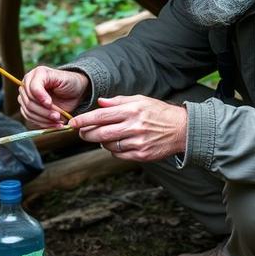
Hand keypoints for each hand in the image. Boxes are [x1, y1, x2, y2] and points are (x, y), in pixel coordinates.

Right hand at [18, 67, 89, 128]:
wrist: (74, 92)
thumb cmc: (70, 83)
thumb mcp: (63, 79)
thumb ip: (51, 83)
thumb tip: (44, 102)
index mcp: (36, 74)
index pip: (32, 88)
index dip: (40, 97)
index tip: (50, 104)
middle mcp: (28, 85)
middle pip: (28, 102)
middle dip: (44, 111)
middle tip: (57, 116)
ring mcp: (26, 97)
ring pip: (28, 112)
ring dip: (44, 119)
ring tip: (58, 120)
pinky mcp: (28, 108)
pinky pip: (30, 118)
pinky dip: (42, 123)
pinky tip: (54, 124)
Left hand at [69, 95, 186, 161]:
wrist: (182, 129)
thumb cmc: (158, 112)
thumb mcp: (140, 100)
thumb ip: (118, 101)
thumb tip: (100, 102)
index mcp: (132, 111)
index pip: (101, 116)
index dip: (84, 120)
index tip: (73, 123)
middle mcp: (134, 126)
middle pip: (101, 133)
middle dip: (86, 133)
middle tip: (80, 132)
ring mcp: (138, 142)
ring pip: (108, 145)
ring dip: (101, 141)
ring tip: (104, 136)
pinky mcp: (142, 155)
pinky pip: (119, 155)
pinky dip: (114, 150)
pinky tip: (117, 143)